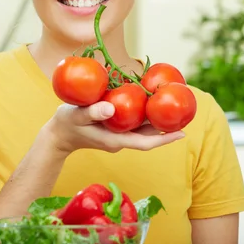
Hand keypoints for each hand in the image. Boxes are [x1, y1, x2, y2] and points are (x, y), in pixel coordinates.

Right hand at [39, 101, 184, 155]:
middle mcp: (120, 139)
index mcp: (115, 140)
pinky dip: (146, 113)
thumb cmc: (65, 124)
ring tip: (176, 107)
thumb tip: (111, 107)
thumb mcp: (75, 116)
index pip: (145, 143)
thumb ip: (92, 112)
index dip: (164, 139)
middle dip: (168, 128)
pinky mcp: (115, 128)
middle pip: (149, 136)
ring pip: (144, 129)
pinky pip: (135, 122)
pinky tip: (152, 101)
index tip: (182, 133)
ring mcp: (118, 134)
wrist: (57, 134)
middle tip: (186, 115)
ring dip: (159, 120)